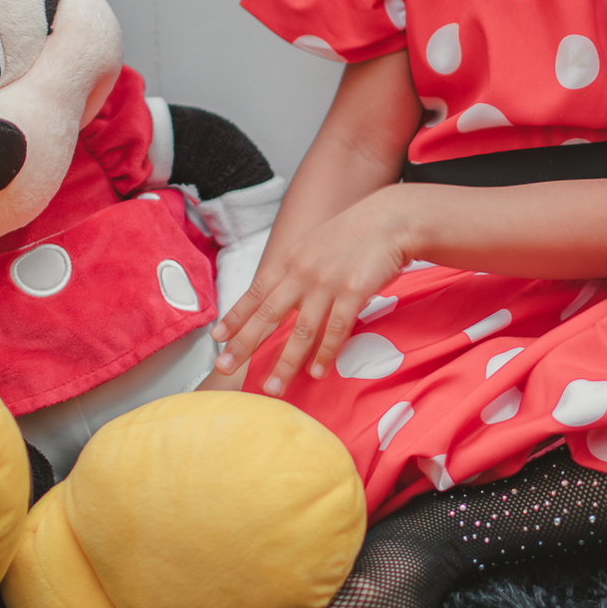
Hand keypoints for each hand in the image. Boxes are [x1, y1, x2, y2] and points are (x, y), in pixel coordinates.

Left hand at [210, 189, 413, 394]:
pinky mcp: (353, 292)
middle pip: (267, 315)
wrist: (390, 220)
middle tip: (225, 369)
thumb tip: (275, 296)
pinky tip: (317, 372)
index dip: (234, 317)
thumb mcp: (312, 246)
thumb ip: (293, 271)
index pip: (254, 293)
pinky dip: (325, 353)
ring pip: (300, 330)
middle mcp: (302, 272)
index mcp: (289, 261)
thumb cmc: (351, 236)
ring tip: (273, 387)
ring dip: (286, 363)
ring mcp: (327, 283)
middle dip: (244, 345)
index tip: (217, 338)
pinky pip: (336, 329)